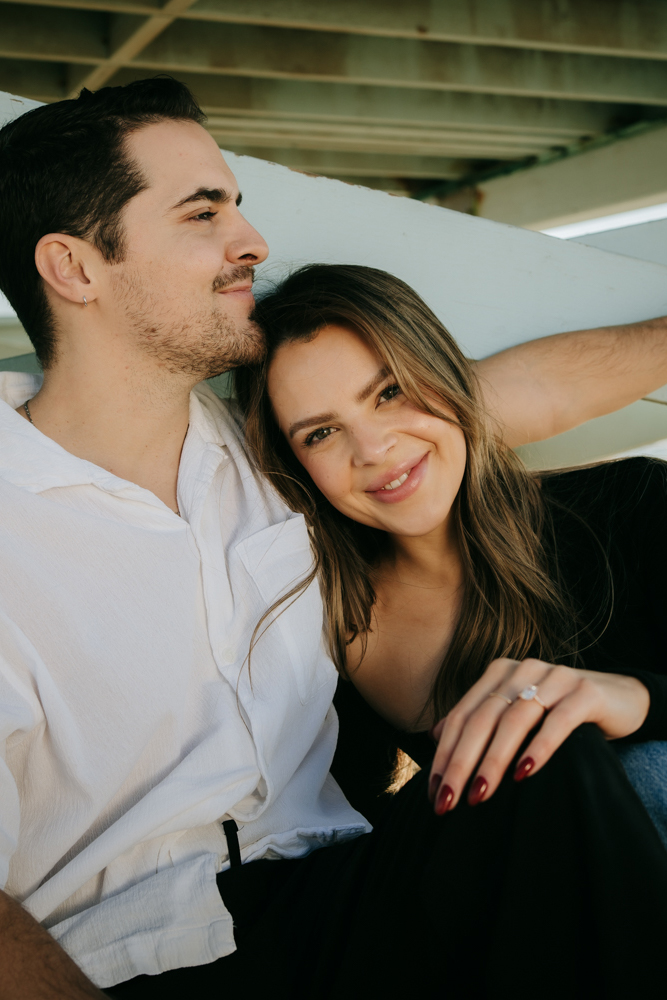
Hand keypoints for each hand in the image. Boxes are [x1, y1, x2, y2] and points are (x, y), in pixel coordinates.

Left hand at [427, 657, 649, 814]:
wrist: (618, 698)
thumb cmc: (557, 711)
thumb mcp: (516, 712)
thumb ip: (479, 718)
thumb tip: (434, 735)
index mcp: (499, 673)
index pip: (463, 715)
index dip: (445, 753)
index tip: (433, 791)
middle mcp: (523, 670)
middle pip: (483, 718)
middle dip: (461, 762)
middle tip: (448, 800)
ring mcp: (555, 677)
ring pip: (515, 719)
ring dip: (494, 759)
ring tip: (480, 793)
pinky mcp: (585, 693)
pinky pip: (558, 721)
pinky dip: (539, 746)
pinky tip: (524, 772)